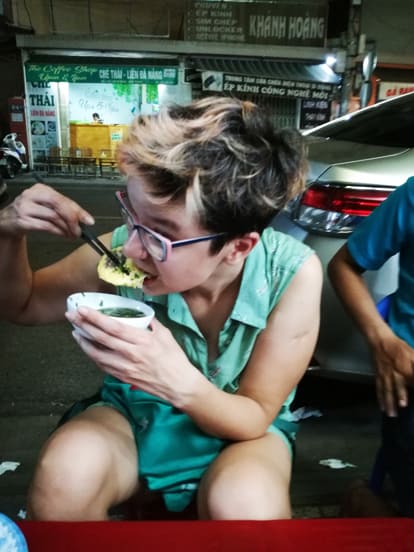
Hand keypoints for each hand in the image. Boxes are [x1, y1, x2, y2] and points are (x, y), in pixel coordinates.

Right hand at [0, 183, 93, 237]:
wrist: (8, 220)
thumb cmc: (31, 212)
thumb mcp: (47, 206)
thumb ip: (64, 210)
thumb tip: (84, 219)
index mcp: (41, 189)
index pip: (63, 198)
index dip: (78, 210)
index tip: (88, 221)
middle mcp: (32, 196)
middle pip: (58, 205)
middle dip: (72, 219)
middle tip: (79, 230)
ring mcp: (26, 208)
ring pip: (53, 217)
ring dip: (66, 228)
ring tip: (72, 234)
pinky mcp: (23, 221)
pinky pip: (45, 226)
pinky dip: (57, 232)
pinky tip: (63, 234)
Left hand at [65, 307, 202, 406]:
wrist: (179, 385)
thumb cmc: (175, 359)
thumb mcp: (166, 335)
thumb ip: (151, 323)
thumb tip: (141, 314)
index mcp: (142, 340)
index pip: (113, 327)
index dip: (96, 318)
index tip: (83, 309)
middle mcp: (130, 354)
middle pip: (101, 338)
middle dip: (83, 325)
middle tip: (71, 315)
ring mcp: (125, 367)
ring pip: (97, 353)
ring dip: (83, 341)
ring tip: (75, 331)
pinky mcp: (122, 377)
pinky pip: (103, 365)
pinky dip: (93, 355)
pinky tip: (88, 348)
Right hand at [372, 333, 412, 415]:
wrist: (380, 341)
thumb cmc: (399, 347)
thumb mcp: (412, 353)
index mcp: (404, 365)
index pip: (412, 378)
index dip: (413, 385)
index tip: (412, 401)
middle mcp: (394, 372)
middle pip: (398, 384)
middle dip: (400, 394)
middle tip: (402, 406)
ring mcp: (385, 375)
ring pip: (387, 389)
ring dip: (389, 402)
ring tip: (391, 414)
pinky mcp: (378, 376)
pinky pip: (379, 388)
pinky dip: (380, 398)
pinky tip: (381, 407)